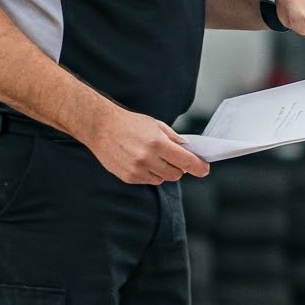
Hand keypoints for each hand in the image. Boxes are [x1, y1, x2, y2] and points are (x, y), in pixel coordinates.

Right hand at [89, 107, 209, 185]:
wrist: (100, 126)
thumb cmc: (129, 124)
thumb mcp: (155, 125)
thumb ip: (173, 138)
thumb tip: (189, 149)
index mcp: (158, 143)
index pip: (186, 161)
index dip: (198, 167)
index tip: (204, 169)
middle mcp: (148, 158)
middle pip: (176, 174)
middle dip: (179, 168)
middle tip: (174, 159)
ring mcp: (137, 169)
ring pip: (162, 179)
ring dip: (163, 171)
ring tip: (152, 157)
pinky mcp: (128, 177)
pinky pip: (148, 181)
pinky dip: (149, 174)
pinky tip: (140, 161)